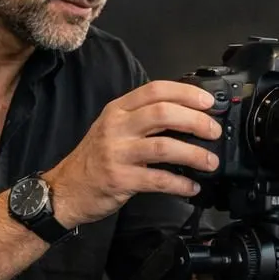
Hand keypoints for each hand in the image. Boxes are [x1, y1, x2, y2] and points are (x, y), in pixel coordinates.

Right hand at [45, 81, 221, 225]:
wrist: (65, 189)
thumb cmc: (95, 158)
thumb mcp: (114, 128)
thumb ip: (144, 119)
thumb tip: (188, 116)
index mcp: (118, 110)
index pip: (155, 90)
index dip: (186, 93)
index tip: (208, 102)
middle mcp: (117, 127)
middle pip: (163, 114)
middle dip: (196, 121)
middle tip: (214, 131)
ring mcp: (117, 153)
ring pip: (164, 146)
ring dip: (194, 154)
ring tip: (210, 161)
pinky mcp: (120, 179)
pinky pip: (158, 179)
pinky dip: (180, 183)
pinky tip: (192, 186)